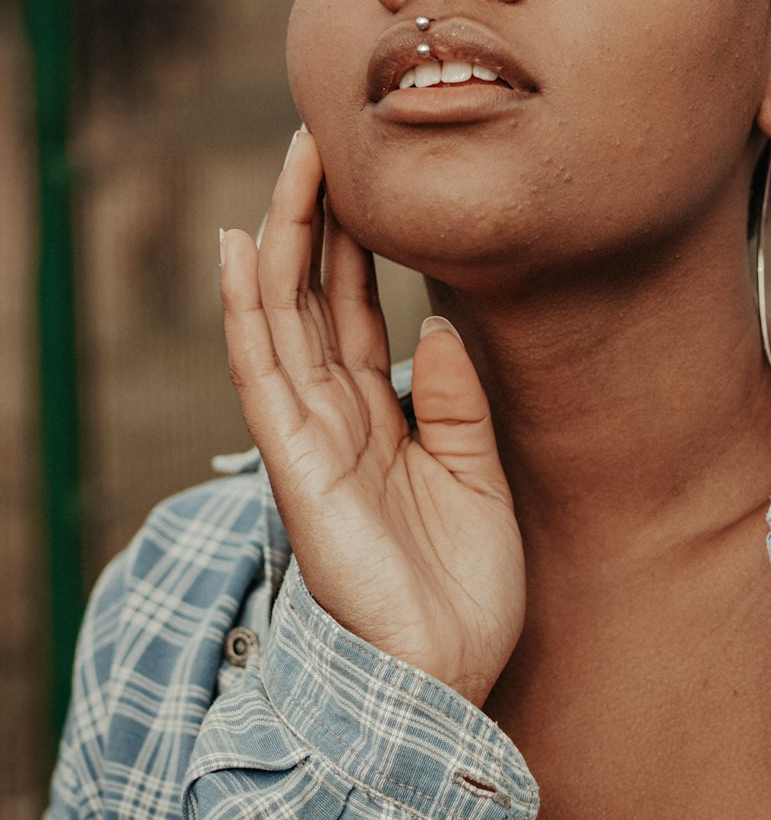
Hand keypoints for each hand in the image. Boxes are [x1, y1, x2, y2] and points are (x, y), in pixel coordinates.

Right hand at [219, 130, 524, 706]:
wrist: (448, 679)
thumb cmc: (463, 592)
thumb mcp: (479, 479)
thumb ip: (457, 403)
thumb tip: (437, 325)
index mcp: (379, 418)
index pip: (354, 310)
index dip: (354, 244)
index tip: (363, 176)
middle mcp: (336, 418)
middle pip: (313, 297)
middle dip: (316, 219)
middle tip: (323, 140)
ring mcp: (311, 438)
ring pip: (282, 316)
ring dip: (283, 239)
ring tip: (290, 164)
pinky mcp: (299, 466)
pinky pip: (265, 374)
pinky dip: (249, 310)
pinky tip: (242, 252)